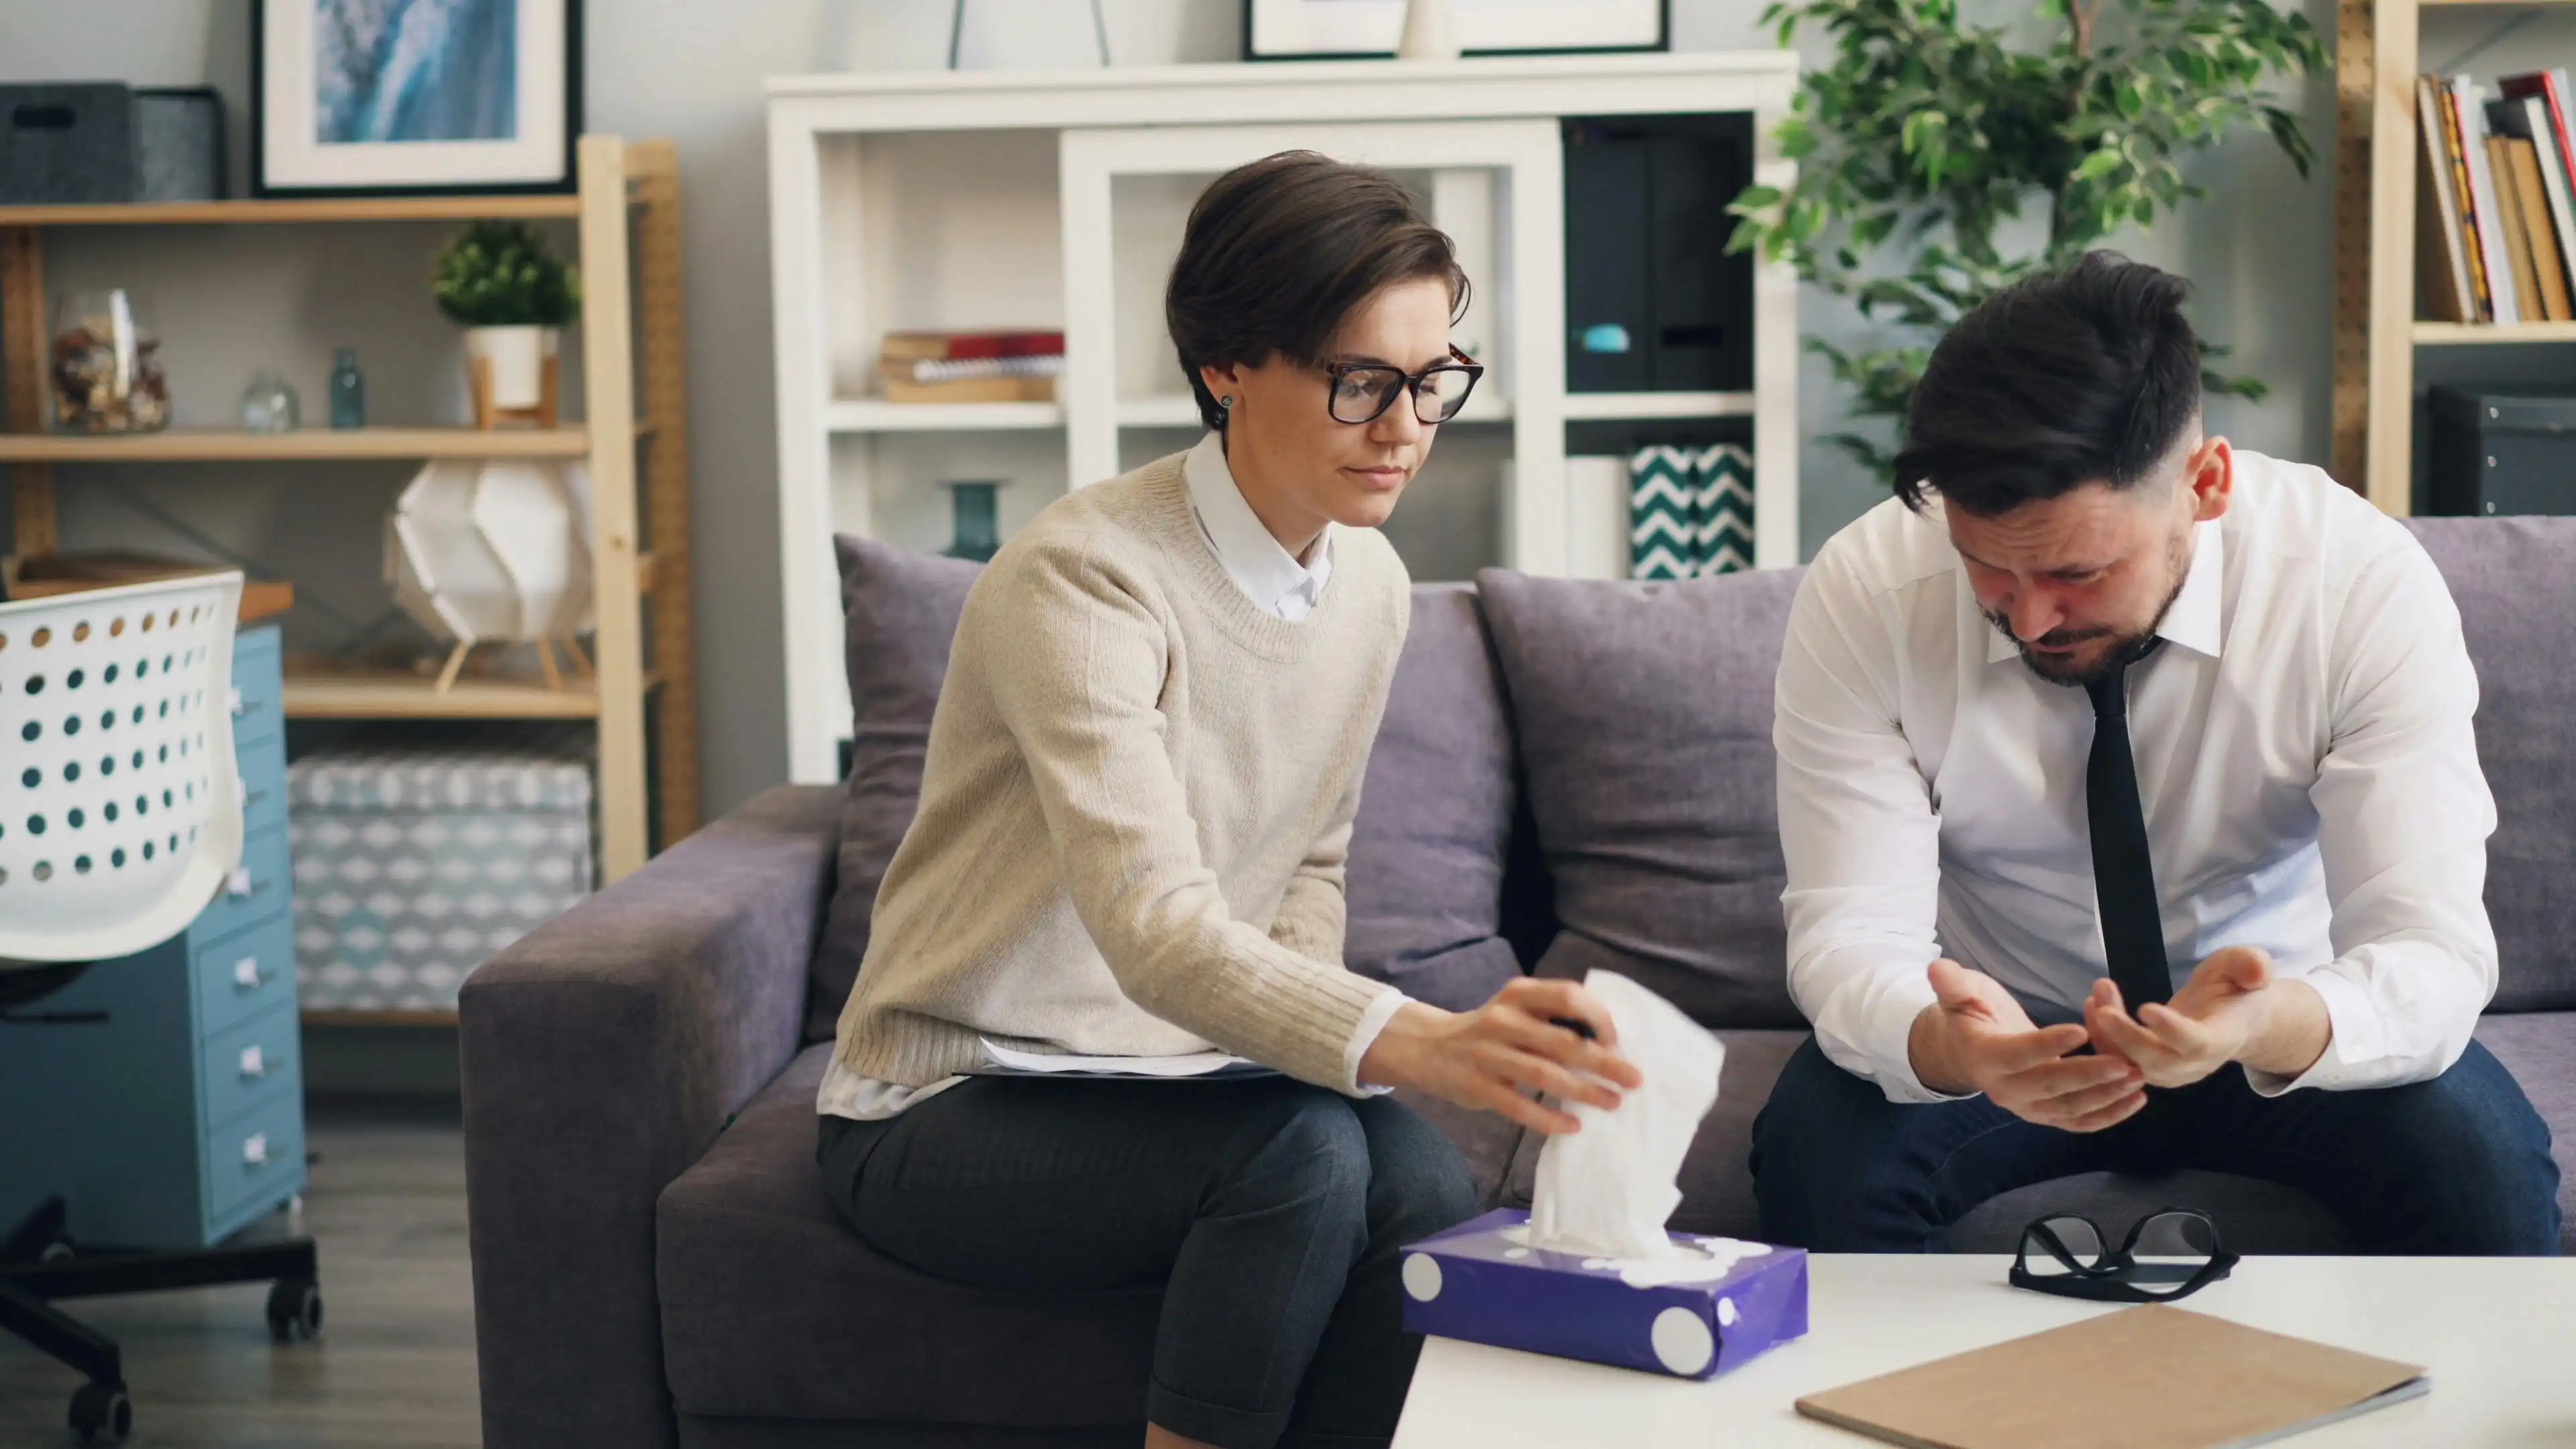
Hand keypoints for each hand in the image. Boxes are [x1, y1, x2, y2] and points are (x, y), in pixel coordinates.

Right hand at [1357, 977, 1645, 1135]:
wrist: (1427, 1047)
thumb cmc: (1488, 1030)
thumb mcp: (1515, 1009)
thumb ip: (1551, 1018)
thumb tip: (1608, 1044)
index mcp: (1518, 994)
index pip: (1567, 996)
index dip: (1598, 1017)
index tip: (1616, 1040)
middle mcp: (1502, 1019)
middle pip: (1562, 1040)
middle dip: (1603, 1061)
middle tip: (1634, 1079)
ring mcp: (1487, 1054)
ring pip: (1543, 1074)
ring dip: (1583, 1091)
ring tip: (1611, 1103)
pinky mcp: (1477, 1086)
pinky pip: (1519, 1106)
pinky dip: (1549, 1118)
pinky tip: (1572, 1126)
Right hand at [1909, 958, 2145, 1131]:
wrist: (1970, 1052)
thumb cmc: (1972, 1016)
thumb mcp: (1961, 993)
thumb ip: (1953, 983)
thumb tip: (1937, 967)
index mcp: (1985, 1058)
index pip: (2018, 1055)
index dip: (2048, 1045)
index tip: (2081, 1030)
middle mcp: (2005, 1091)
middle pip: (2050, 1087)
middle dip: (2089, 1076)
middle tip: (2124, 1063)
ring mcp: (2027, 1108)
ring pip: (2069, 1109)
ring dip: (2105, 1096)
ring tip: (2136, 1077)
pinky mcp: (2047, 1116)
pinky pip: (2078, 1122)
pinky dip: (2108, 1115)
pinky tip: (2136, 1099)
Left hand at [2084, 946, 2327, 1086]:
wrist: (2236, 1019)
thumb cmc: (2238, 988)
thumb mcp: (2247, 967)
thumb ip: (2251, 965)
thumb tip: (2256, 971)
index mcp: (2221, 1039)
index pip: (2195, 1043)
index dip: (2171, 1029)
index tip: (2145, 1008)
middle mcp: (2194, 1064)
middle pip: (2155, 1060)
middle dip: (2126, 1035)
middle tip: (2102, 1007)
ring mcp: (2169, 1072)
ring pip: (2130, 1062)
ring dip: (2106, 1032)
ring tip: (2097, 993)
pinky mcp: (2149, 1070)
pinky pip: (2119, 1060)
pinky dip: (2101, 1037)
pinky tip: (2092, 1003)